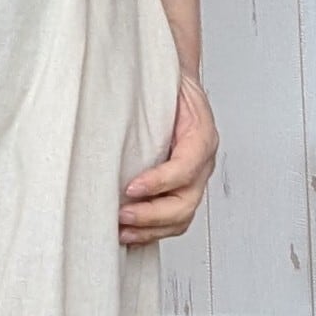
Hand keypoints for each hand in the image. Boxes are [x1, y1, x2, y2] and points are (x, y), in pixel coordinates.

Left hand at [119, 70, 217, 244]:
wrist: (178, 85)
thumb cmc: (171, 86)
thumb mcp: (165, 83)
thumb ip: (147, 95)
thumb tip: (114, 99)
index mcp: (201, 136)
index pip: (186, 167)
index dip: (160, 182)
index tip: (130, 188)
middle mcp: (201, 162)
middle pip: (186, 202)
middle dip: (152, 214)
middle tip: (122, 215)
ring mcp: (194, 180)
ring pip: (181, 217)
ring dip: (151, 229)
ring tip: (122, 231)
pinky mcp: (181, 190)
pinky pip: (173, 219)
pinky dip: (152, 230)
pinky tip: (131, 233)